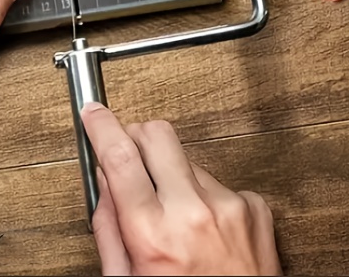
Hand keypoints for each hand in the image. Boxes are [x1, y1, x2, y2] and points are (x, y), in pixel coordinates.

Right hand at [82, 104, 280, 276]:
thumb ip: (109, 228)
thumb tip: (104, 183)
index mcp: (153, 235)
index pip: (119, 155)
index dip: (100, 126)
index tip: (94, 114)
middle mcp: (193, 213)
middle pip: (156, 134)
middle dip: (136, 138)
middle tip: (130, 156)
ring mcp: (228, 207)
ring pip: (186, 159)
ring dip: (173, 176)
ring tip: (174, 216)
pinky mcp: (254, 209)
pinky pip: (218, 182)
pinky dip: (205, 197)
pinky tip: (205, 229)